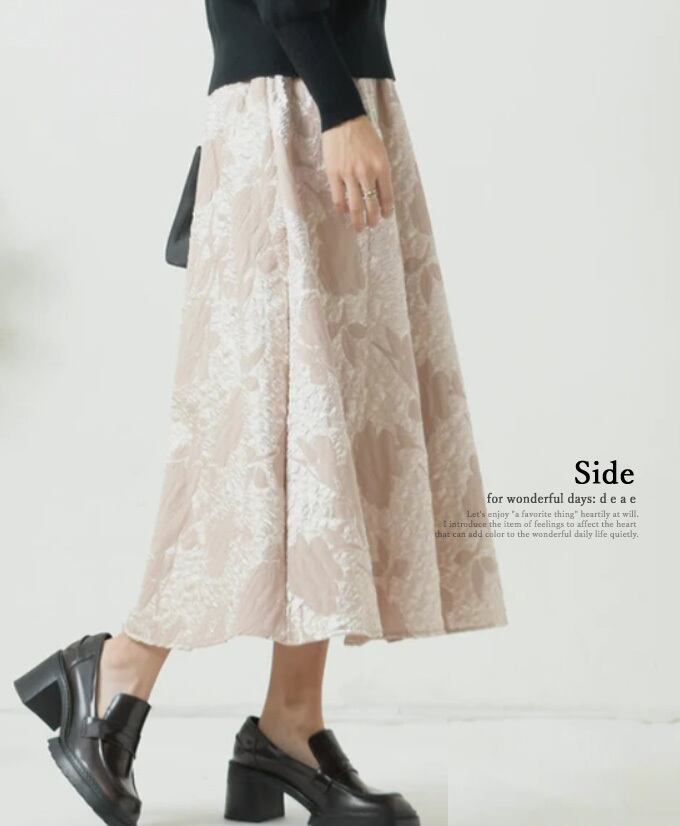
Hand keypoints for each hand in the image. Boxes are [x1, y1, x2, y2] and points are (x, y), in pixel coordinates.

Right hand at [322, 115, 393, 231]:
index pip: (387, 197)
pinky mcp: (334, 174)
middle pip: (372, 205)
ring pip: (355, 206)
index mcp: (381, 166)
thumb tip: (378, 193)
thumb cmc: (364, 134)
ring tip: (359, 227)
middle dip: (373, 219)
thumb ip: (380, 172)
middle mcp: (367, 172)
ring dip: (358, 221)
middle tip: (372, 225)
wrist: (343, 118)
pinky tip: (344, 211)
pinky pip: (338, 199)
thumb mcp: (380, 151)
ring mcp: (349, 174)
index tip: (385, 216)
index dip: (387, 210)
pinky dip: (342, 209)